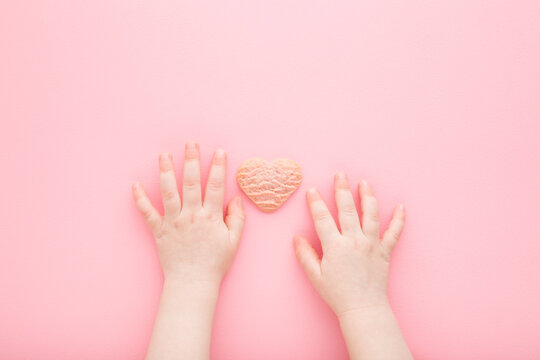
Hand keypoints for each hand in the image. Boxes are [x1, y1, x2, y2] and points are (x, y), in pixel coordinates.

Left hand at [132, 141, 244, 284]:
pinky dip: (140, 199)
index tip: (218, 151)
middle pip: (191, 182)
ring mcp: (173, 222)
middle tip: (190, 142)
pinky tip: (135, 185)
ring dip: (166, 171)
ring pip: (169, 192)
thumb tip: (235, 198)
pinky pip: (147, 213)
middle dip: (191, 160)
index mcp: (210, 217)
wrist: (192, 284)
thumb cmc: (215, 263)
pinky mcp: (159, 231)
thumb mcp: (234, 241)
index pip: (215, 186)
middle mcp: (191, 215)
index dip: (218, 167)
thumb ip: (236, 218)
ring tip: (164, 154)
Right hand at [294, 173, 404, 317]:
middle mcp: (354, 240)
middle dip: (342, 189)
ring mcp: (372, 244)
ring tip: (364, 183)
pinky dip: (399, 219)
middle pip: (347, 209)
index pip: (322, 218)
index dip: (316, 203)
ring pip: (371, 214)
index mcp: (335, 246)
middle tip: (340, 174)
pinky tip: (401, 207)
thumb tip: (297, 238)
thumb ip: (305, 255)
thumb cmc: (337, 295)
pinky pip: (394, 232)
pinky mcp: (385, 251)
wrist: (363, 309)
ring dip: (367, 196)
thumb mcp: (315, 276)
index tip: (312, 190)